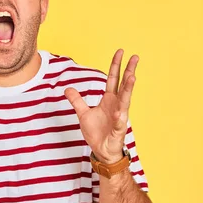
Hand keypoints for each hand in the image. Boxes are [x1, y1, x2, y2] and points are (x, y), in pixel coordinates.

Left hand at [64, 49, 137, 163]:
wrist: (102, 150)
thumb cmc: (97, 132)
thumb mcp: (83, 114)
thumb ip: (77, 101)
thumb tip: (68, 88)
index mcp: (109, 100)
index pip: (113, 79)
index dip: (116, 65)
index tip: (121, 52)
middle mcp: (117, 106)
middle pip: (124, 85)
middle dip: (129, 71)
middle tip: (135, 57)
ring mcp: (120, 117)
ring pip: (125, 101)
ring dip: (128, 89)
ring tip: (132, 76)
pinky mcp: (118, 130)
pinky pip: (119, 123)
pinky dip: (119, 118)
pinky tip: (119, 113)